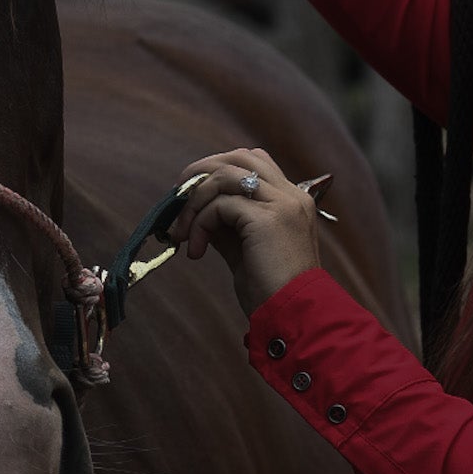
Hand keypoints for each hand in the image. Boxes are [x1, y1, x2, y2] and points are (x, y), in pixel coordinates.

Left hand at [169, 148, 322, 314]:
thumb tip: (195, 212)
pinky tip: (196, 251)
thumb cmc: (272, 291)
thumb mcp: (246, 250)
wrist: (294, 316)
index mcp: (293, 201)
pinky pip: (220, 205)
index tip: (195, 200)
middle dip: (201, 173)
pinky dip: (200, 224)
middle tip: (178, 201)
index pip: (254, 163)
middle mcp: (291, 195)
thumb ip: (227, 225)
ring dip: (194, 203)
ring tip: (183, 235)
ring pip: (224, 176)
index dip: (218, 173)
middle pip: (238, 157)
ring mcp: (281, 204)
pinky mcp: (266, 219)